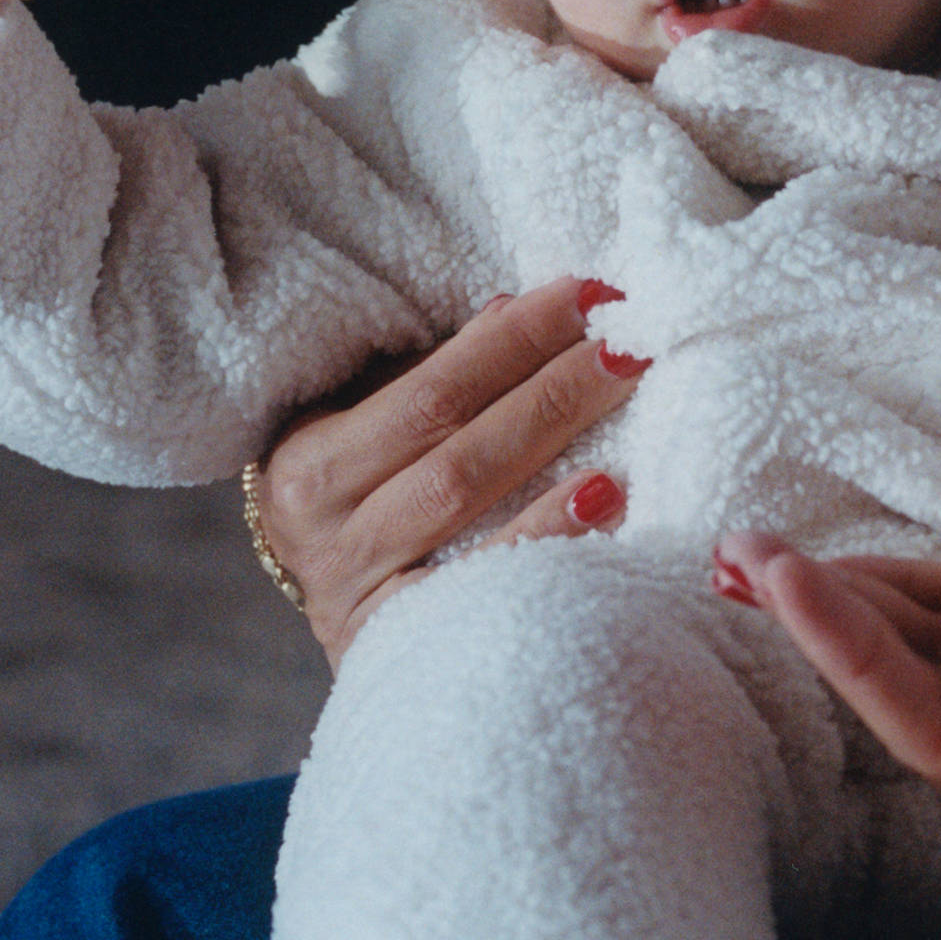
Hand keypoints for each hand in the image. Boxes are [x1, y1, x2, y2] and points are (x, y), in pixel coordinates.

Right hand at [257, 275, 639, 666]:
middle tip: (633, 337)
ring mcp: (362, 594)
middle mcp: (324, 530)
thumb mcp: (375, 442)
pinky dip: (548, 534)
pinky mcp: (404, 645)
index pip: (430, 388)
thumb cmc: (369, 518)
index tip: (592, 293)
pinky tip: (607, 496)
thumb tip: (514, 306)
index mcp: (308, 462)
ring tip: (625, 390)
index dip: (514, 337)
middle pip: (455, 439)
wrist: (355, 646)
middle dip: (552, 378)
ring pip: (465, 498)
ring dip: (555, 436)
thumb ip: (436, 381)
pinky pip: (485, 581)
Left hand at [720, 513, 940, 862]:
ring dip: (853, 622)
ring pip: (936, 680)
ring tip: (766, 560)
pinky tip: (861, 577)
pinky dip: (916, 611)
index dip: (847, 660)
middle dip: (821, 635)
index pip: (937, 738)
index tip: (781, 579)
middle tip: (740, 554)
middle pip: (913, 713)